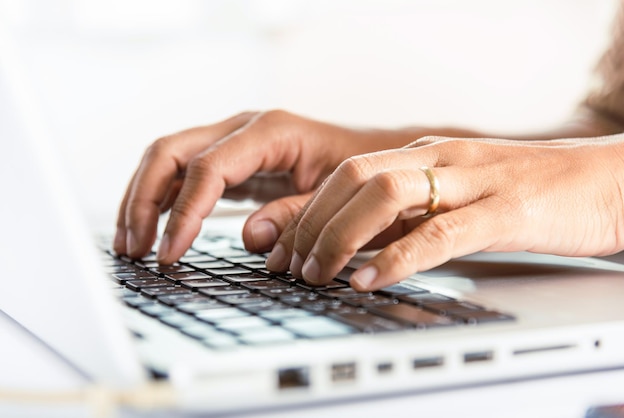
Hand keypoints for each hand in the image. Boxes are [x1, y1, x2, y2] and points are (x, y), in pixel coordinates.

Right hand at [114, 110, 401, 261]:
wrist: (370, 156)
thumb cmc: (357, 172)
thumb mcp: (335, 195)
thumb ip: (296, 215)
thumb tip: (251, 236)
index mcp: (269, 132)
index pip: (207, 168)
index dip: (183, 212)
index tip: (170, 253)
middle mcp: (242, 129)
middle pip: (170, 152)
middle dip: (143, 200)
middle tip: (134, 248)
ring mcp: (232, 141)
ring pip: (167, 159)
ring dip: (142, 199)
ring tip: (130, 244)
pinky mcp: (230, 160)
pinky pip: (182, 173)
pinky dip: (162, 200)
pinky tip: (152, 228)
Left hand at [264, 134, 623, 290]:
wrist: (605, 181)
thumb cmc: (525, 194)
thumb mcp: (453, 200)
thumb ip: (408, 217)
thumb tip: (353, 246)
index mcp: (424, 156)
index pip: (344, 175)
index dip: (305, 213)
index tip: (281, 251)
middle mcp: (440, 160)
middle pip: (353, 177)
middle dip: (311, 224)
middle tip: (290, 268)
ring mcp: (472, 180)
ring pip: (387, 193)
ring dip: (341, 236)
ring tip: (317, 274)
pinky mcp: (506, 208)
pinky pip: (442, 230)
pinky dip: (398, 256)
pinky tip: (370, 278)